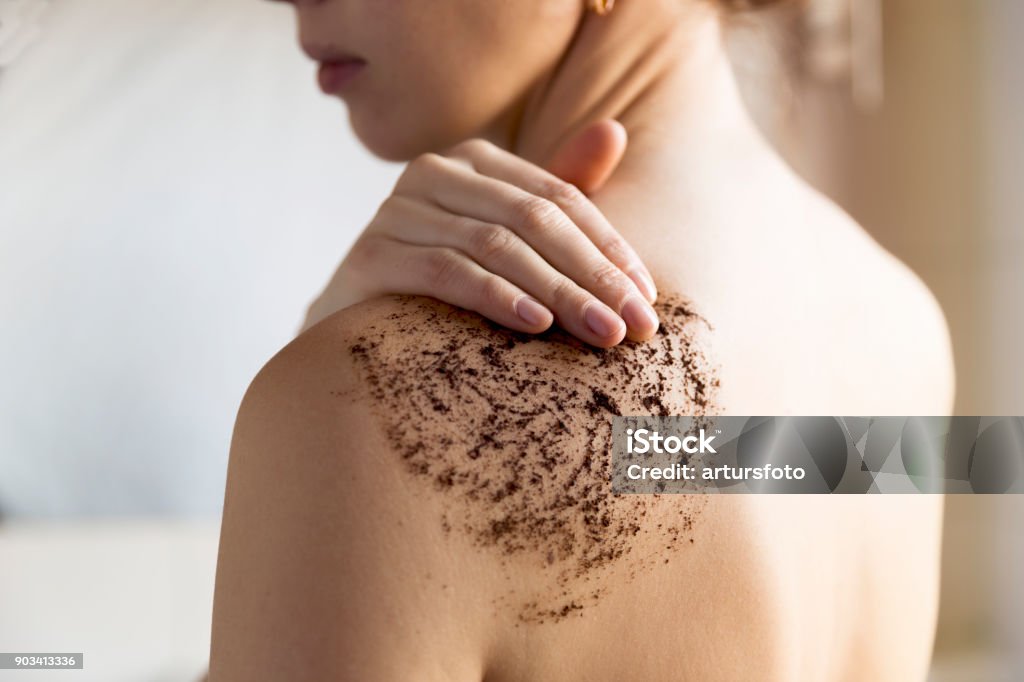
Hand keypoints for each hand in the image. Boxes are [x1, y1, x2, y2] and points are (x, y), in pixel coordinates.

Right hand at [303, 120, 658, 346]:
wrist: (358, 330)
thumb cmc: (445, 284)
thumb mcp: (510, 236)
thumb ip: (560, 190)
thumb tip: (614, 130)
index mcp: (473, 161)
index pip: (559, 196)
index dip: (608, 247)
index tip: (646, 298)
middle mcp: (432, 173)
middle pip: (531, 218)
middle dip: (591, 274)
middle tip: (634, 325)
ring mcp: (396, 211)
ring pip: (495, 245)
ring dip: (557, 291)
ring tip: (599, 332)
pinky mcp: (371, 255)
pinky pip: (445, 271)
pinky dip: (495, 296)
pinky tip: (534, 324)